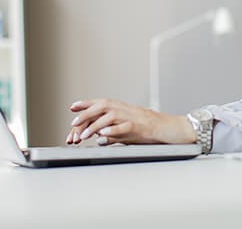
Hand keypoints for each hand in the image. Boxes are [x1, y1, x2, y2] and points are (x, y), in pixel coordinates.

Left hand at [65, 98, 195, 145]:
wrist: (169, 128)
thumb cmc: (148, 129)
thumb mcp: (127, 130)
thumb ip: (112, 133)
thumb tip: (98, 138)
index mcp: (121, 108)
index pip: (100, 103)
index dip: (86, 104)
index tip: (72, 106)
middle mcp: (125, 109)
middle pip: (102, 107)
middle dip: (86, 114)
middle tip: (73, 123)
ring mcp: (132, 117)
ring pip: (109, 117)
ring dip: (95, 126)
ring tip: (84, 136)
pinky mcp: (139, 127)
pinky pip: (123, 127)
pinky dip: (112, 131)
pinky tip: (102, 135)